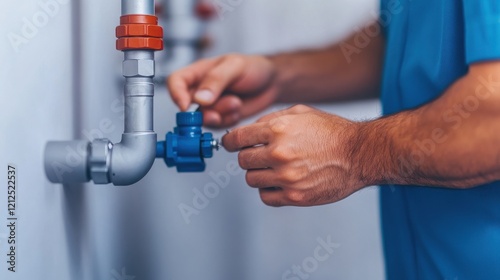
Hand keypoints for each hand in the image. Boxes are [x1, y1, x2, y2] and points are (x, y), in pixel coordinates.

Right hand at [167, 54, 278, 127]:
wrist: (273, 82)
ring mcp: (211, 105)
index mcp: (198, 72)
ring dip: (220, 115)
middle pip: (187, 106)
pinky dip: (228, 121)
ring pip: (203, 118)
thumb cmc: (254, 67)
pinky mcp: (221, 117)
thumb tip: (199, 98)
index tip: (187, 106)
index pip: (175, 82)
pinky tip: (238, 110)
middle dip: (204, 111)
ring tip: (236, 103)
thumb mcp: (235, 66)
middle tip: (218, 111)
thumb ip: (215, 80)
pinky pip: (217, 126)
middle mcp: (201, 90)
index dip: (177, 95)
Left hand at [222, 105, 365, 206]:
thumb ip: (271, 119)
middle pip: (242, 161)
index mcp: (278, 130)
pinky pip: (266, 197)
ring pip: (251, 179)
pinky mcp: (295, 196)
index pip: (238, 138)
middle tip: (260, 155)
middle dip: (248, 157)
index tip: (230, 144)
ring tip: (274, 167)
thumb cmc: (332, 132)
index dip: (230, 142)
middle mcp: (280, 153)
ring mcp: (287, 177)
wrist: (359, 154)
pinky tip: (280, 181)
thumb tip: (247, 130)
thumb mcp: (300, 113)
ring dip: (258, 173)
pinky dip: (269, 190)